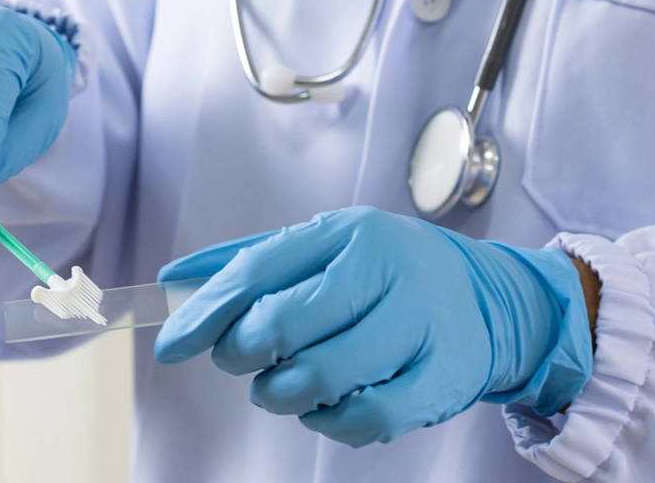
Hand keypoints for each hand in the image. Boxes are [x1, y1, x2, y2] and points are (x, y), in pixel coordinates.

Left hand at [155, 207, 592, 446]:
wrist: (484, 298)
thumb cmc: (383, 273)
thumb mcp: (322, 249)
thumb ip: (247, 263)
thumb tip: (171, 281)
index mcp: (347, 232)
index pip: (256, 271)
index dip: (203, 313)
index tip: (171, 346)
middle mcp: (387, 270)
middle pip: (282, 325)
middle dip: (242, 354)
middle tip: (242, 358)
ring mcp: (419, 325)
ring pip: (319, 377)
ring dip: (280, 394)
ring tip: (283, 383)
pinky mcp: (442, 378)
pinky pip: (364, 418)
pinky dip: (328, 423)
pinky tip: (325, 407)